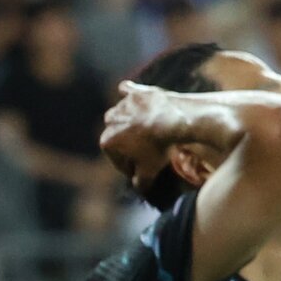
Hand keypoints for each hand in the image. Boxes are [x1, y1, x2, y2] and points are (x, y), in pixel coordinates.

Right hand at [101, 81, 242, 196]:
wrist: (173, 119)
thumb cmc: (159, 147)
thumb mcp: (150, 170)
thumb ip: (141, 182)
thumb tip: (139, 188)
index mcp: (108, 141)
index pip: (116, 159)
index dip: (129, 167)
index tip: (140, 172)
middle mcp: (109, 121)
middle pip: (118, 137)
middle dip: (128, 145)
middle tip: (145, 152)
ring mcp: (122, 105)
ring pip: (122, 115)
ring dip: (129, 122)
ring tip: (144, 130)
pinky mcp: (135, 92)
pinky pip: (127, 91)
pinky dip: (129, 94)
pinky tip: (130, 95)